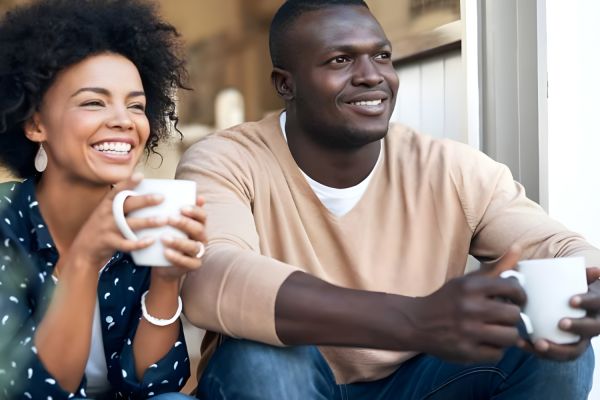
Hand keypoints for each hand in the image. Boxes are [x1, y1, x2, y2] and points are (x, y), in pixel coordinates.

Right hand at [66, 173, 166, 270]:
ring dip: (147, 222)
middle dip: (144, 201)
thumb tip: (147, 197)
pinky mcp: (108, 243)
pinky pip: (126, 244)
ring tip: (163, 220)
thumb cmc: (103, 229)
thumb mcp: (107, 214)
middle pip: (126, 205)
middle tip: (161, 198)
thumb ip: (122, 206)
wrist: (83, 250)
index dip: (128, 182)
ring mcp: (106, 228)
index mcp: (106, 205)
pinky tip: (151, 240)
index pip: (117, 190)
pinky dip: (139, 243)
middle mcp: (106, 214)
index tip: (140, 175)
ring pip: (129, 224)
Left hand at [151, 196, 206, 282]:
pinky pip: (187, 262)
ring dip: (179, 241)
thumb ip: (175, 210)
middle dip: (185, 224)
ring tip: (164, 238)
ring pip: (193, 246)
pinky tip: (166, 252)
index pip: (202, 216)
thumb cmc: (167, 239)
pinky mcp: (193, 265)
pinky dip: (177, 257)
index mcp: (199, 225)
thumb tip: (181, 194)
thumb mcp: (171, 225)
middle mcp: (201, 238)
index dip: (194, 211)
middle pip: (199, 229)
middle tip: (169, 219)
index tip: (181, 208)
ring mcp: (199, 253)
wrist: (163, 264)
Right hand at [409, 247, 526, 362]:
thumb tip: (519, 247)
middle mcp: (470, 308)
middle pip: (514, 315)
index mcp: (470, 287)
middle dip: (512, 317)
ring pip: (510, 337)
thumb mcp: (467, 281)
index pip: (513, 288)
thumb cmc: (447, 300)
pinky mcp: (466, 352)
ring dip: (507, 335)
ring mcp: (468, 332)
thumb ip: (496, 268)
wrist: (417, 323)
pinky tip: (485, 342)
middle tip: (504, 317)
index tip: (514, 299)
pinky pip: (497, 354)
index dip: (519, 295)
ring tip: (497, 331)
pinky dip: (494, 350)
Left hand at [521, 267, 599, 360]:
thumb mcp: (576, 282)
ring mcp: (579, 341)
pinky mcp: (564, 349)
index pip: (597, 304)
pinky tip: (521, 344)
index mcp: (596, 306)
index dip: (587, 302)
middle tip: (561, 323)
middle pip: (591, 330)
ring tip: (538, 343)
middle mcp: (592, 326)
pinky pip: (554, 356)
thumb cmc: (570, 291)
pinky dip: (537, 352)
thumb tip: (594, 269)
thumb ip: (578, 274)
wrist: (569, 308)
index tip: (571, 300)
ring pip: (573, 350)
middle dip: (577, 327)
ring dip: (556, 349)